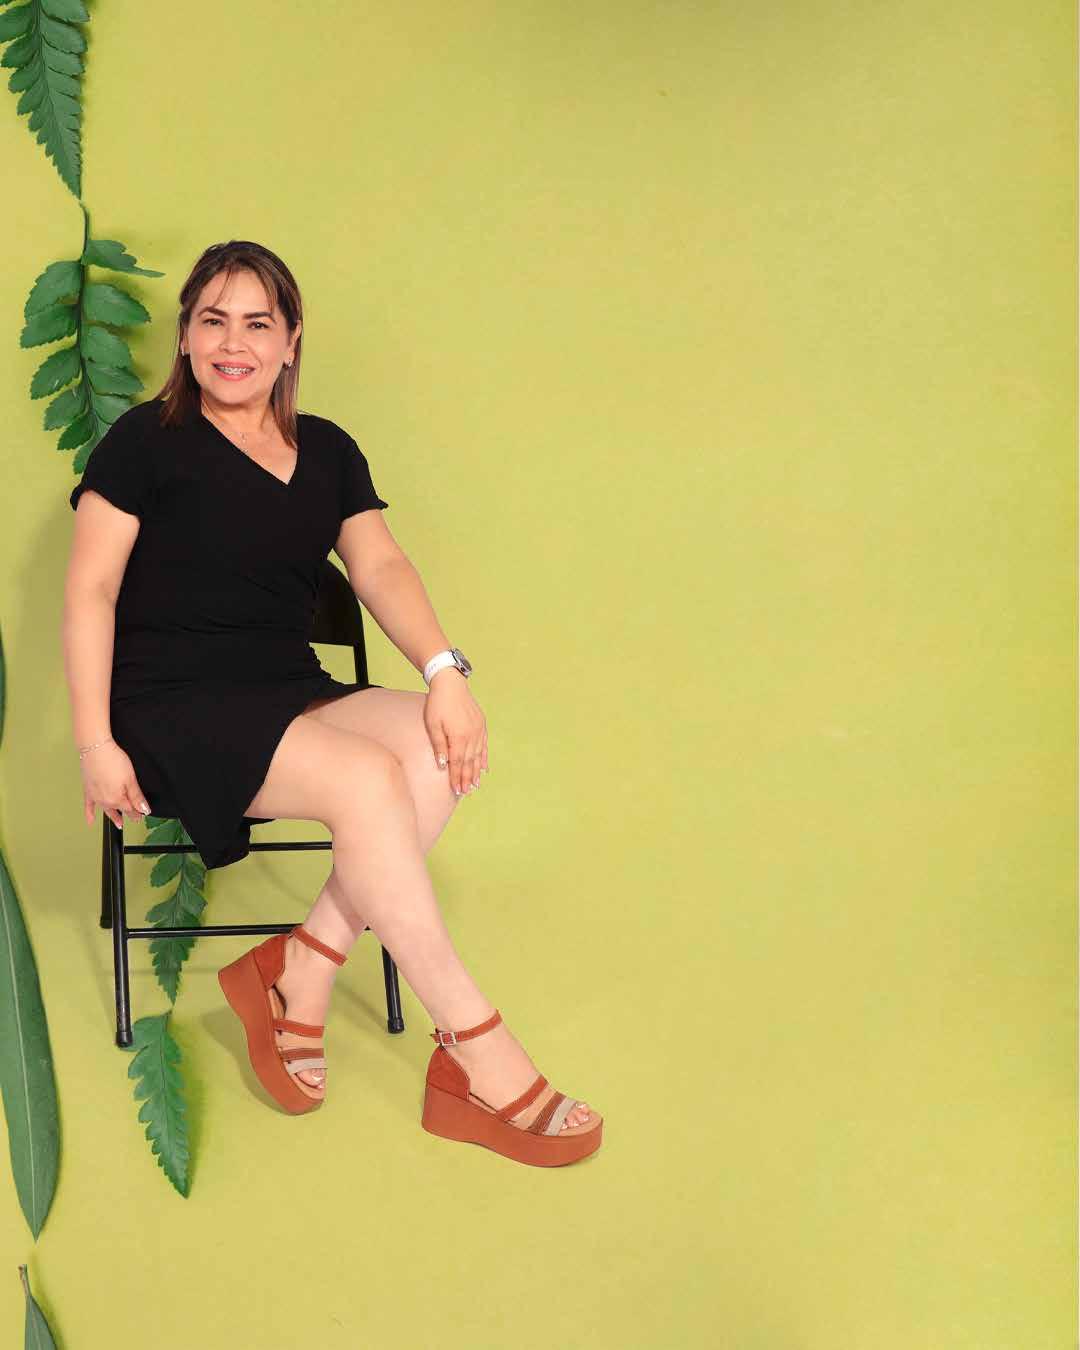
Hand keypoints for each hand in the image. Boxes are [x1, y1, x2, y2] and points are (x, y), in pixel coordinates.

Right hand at [80, 742, 151, 829]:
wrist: (95, 749)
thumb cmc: (113, 760)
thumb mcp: (131, 779)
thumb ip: (137, 797)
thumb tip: (144, 810)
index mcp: (117, 799)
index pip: (130, 810)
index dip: (137, 813)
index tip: (142, 815)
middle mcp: (105, 801)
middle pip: (119, 810)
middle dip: (128, 815)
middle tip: (135, 819)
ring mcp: (95, 796)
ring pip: (106, 810)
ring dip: (113, 816)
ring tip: (118, 823)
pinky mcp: (88, 790)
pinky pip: (88, 806)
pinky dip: (89, 814)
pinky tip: (90, 821)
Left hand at [423, 669, 487, 795]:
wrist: (450, 683)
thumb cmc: (438, 703)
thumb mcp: (433, 725)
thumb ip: (439, 746)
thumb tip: (443, 765)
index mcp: (459, 737)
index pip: (457, 763)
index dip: (457, 778)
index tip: (457, 790)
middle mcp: (471, 735)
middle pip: (469, 762)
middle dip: (467, 779)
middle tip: (466, 792)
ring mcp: (478, 730)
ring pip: (478, 756)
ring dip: (476, 771)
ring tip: (476, 784)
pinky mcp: (481, 724)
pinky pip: (484, 745)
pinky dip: (484, 758)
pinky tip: (484, 767)